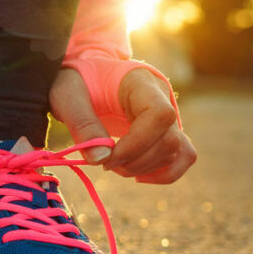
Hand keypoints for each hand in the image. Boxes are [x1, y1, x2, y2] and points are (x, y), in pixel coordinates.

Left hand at [50, 67, 195, 183]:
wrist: (87, 77)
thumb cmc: (78, 82)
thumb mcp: (68, 95)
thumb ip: (82, 124)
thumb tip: (101, 159)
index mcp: (141, 82)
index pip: (159, 115)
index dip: (136, 144)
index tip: (107, 158)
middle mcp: (163, 97)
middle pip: (169, 139)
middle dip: (136, 162)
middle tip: (105, 164)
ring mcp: (169, 115)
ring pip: (176, 151)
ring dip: (144, 168)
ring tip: (114, 165)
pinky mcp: (168, 131)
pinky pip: (183, 156)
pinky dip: (164, 174)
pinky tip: (139, 176)